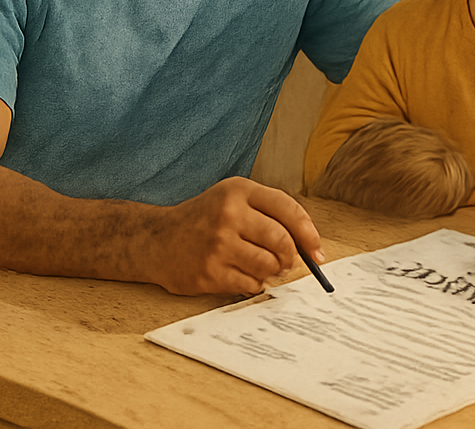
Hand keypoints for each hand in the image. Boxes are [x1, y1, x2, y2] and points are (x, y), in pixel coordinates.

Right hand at [144, 177, 322, 295]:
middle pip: (282, 240)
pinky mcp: (209, 272)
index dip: (309, 233)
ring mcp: (218, 245)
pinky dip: (255, 283)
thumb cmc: (205, 218)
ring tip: (267, 268)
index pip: (288, 209)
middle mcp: (229, 215)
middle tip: (290, 263)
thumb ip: (269, 213)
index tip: (317, 250)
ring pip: (268, 265)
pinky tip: (245, 275)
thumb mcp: (234, 199)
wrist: (157, 239)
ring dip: (274, 271)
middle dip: (293, 256)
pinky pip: (250, 283)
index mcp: (239, 191)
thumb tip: (309, 245)